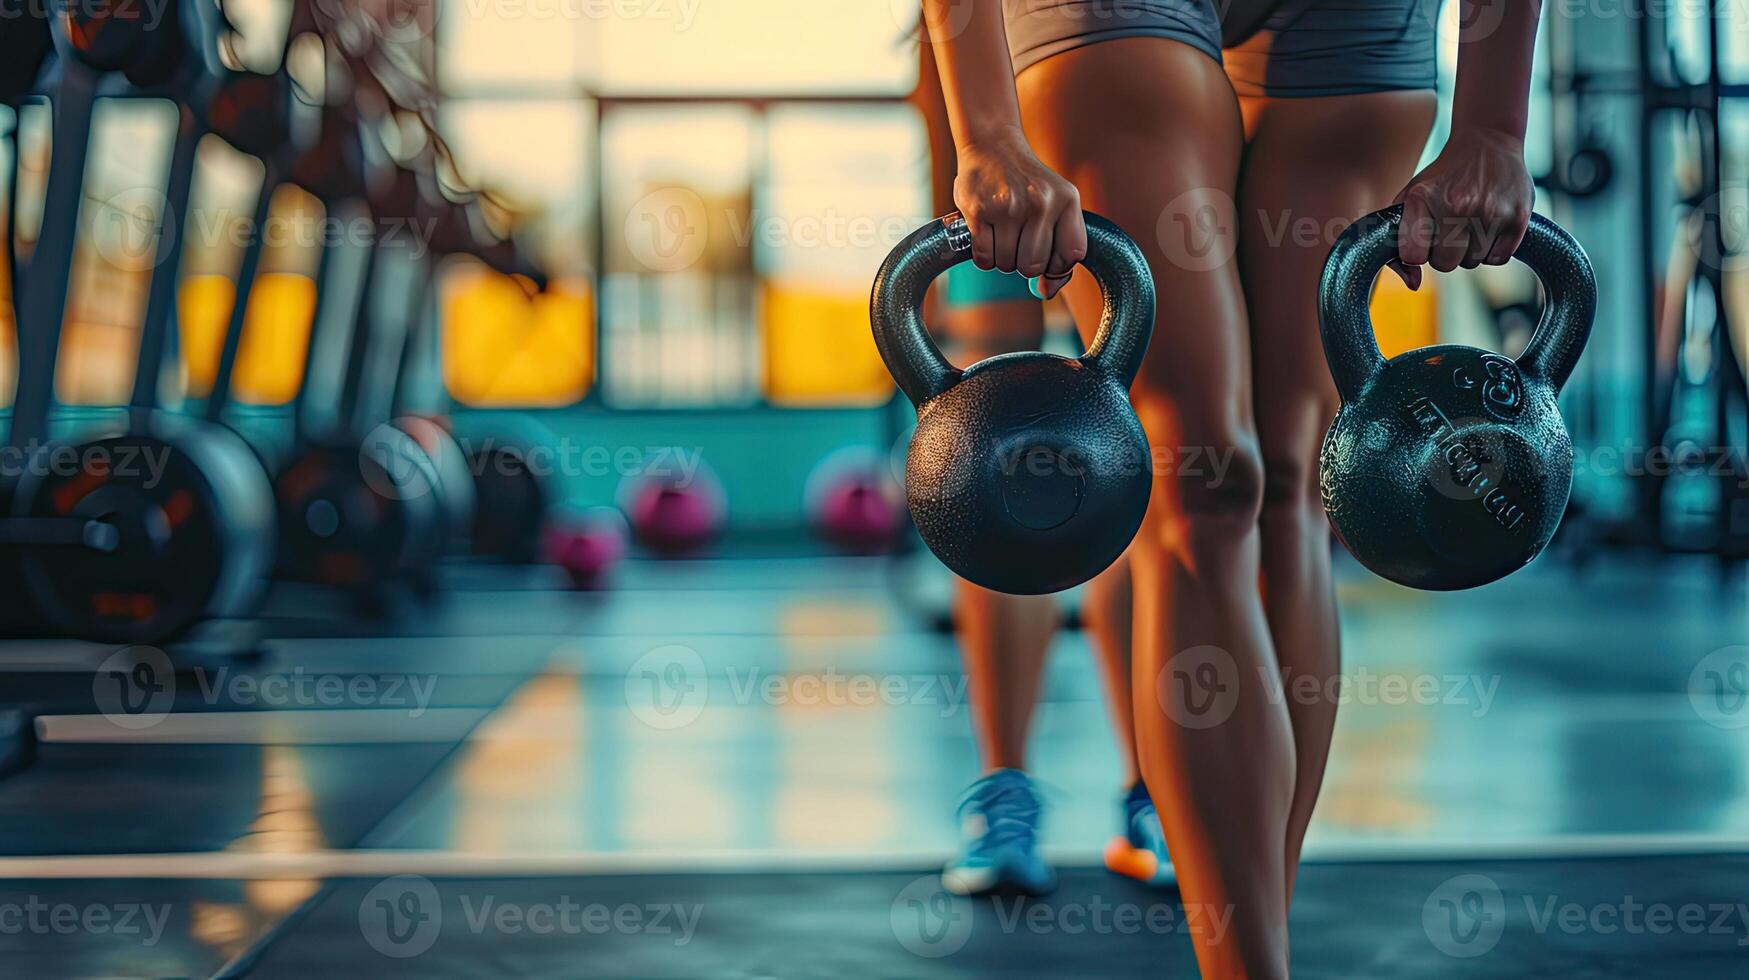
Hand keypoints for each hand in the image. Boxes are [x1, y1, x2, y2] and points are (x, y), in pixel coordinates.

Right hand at [954, 132, 1085, 299]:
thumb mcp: (1056, 203)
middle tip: (1018, 240)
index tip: (1046, 255)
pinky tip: (986, 233)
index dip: (1056, 266)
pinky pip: (984, 259)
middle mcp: (1040, 202)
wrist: (992, 146)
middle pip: (1032, 266)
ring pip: (1006, 265)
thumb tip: (1045, 292)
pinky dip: (983, 255)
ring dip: (1002, 257)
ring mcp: (1008, 207)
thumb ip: (1060, 247)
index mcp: (1066, 200)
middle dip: (1023, 262)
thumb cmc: (1027, 184)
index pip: (1070, 256)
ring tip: (1001, 231)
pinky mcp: (978, 212)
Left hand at [1390, 127, 1532, 289]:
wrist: (1488, 142)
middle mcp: (1457, 205)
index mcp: (1423, 198)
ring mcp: (1490, 211)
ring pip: (1473, 262)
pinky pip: (1499, 258)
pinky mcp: (1518, 217)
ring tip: (1471, 222)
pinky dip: (1493, 249)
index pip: (1413, 256)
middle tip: (1451, 229)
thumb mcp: (1411, 198)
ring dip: (1470, 250)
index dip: (1419, 254)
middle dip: (1445, 253)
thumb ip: (1400, 243)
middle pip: (1446, 264)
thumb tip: (1413, 284)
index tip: (1424, 242)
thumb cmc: (1443, 177)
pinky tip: (1490, 225)